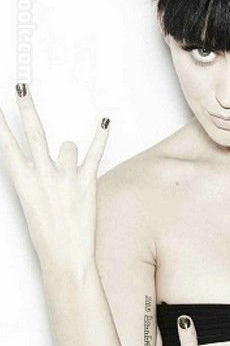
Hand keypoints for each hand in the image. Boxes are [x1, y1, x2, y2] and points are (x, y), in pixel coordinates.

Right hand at [0, 83, 109, 271]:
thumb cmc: (47, 233)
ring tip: (70, 177)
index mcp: (23, 182)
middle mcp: (42, 176)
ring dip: (70, 157)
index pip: (8, 146)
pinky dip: (101, 137)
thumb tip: (45, 159)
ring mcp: (65, 177)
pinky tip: (104, 121)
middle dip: (26, 108)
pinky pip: (95, 153)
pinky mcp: (86, 181)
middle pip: (34, 133)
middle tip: (21, 88)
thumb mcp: (31, 203)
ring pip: (68, 146)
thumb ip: (36, 178)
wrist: (65, 256)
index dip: (2, 126)